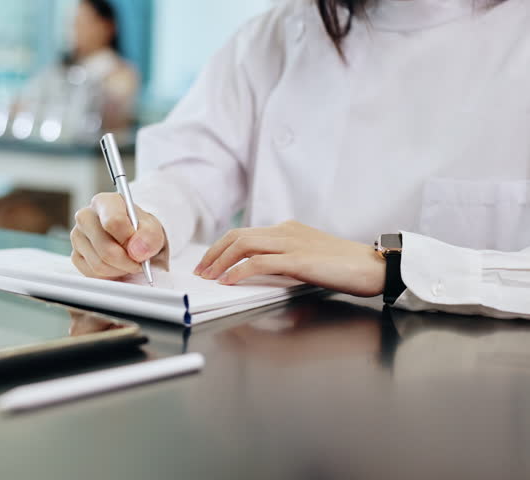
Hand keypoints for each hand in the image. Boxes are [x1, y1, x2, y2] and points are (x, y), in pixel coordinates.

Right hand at [71, 192, 165, 278]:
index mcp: (104, 202)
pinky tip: (117, 266)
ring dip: (120, 270)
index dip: (129, 240)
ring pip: (99, 264)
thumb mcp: (152, 229)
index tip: (139, 248)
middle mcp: (85, 216)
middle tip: (139, 262)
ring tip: (129, 262)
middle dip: (127, 261)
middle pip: (105, 248)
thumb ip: (149, 236)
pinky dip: (109, 275)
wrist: (133, 239)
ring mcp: (77, 236)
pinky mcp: (75, 255)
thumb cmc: (140, 230)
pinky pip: (93, 274)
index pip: (113, 221)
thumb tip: (136, 250)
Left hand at [194, 221, 385, 296]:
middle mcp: (286, 231)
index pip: (245, 233)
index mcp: (288, 230)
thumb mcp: (308, 260)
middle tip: (200, 270)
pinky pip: (259, 262)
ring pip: (243, 245)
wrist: (376, 266)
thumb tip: (256, 274)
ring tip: (208, 276)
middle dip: (214, 253)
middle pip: (237, 236)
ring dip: (220, 261)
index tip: (209, 263)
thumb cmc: (346, 267)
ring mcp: (291, 243)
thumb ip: (284, 262)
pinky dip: (239, 271)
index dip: (222, 247)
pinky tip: (229, 281)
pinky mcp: (298, 260)